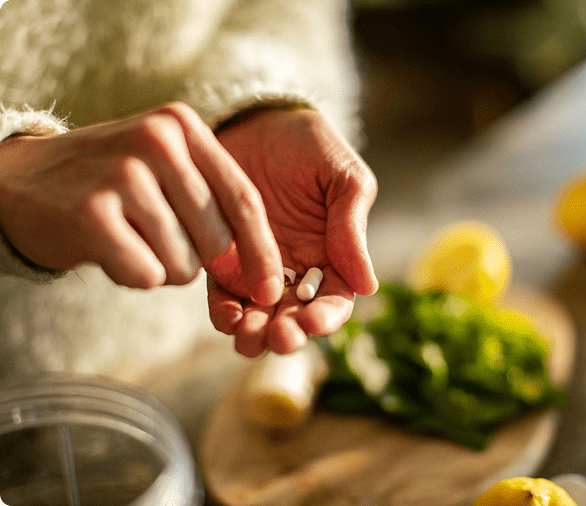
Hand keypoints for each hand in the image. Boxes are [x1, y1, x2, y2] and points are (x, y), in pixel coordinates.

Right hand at [0, 103, 283, 304]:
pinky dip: (132, 275)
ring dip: (161, 266)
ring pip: (182, 265)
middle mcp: (157, 141)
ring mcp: (124, 174)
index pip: (244, 199)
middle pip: (217, 240)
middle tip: (156, 237)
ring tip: (129, 237)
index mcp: (182, 126)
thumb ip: (213, 202)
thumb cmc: (111, 183)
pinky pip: (146, 275)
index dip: (263, 251)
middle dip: (195, 258)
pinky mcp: (92, 213)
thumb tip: (262, 269)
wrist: (22, 179)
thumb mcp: (165, 168)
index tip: (270, 290)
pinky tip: (109, 248)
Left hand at [209, 108, 378, 356]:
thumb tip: (368, 286)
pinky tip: (226, 316)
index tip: (313, 322)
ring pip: (259, 315)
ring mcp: (258, 267)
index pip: (334, 300)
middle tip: (278, 337)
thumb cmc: (308, 145)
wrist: (256, 120)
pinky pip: (223, 294)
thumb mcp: (343, 177)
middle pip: (295, 317)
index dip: (326, 318)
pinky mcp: (223, 258)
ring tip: (248, 337)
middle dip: (287, 334)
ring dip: (255, 334)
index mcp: (333, 255)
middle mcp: (296, 269)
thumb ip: (353, 227)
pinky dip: (224, 312)